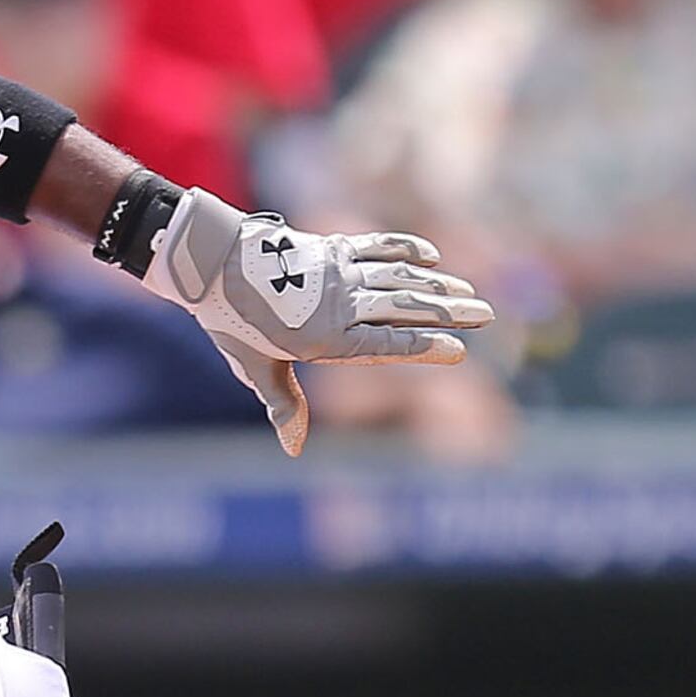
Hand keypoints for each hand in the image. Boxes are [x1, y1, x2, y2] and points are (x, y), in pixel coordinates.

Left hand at [144, 187, 493, 455]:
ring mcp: (338, 272)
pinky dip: (404, 249)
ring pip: (397, 278)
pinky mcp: (331, 248)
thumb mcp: (256, 369)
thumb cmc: (231, 323)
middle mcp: (340, 304)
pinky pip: (375, 246)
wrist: (209, 264)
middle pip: (404, 307)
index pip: (387, 345)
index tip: (458, 351)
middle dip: (448, 311)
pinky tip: (431, 257)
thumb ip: (285, 405)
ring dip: (436, 283)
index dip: (424, 346)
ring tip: (469, 290)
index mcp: (326, 338)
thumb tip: (295, 450)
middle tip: (486, 314)